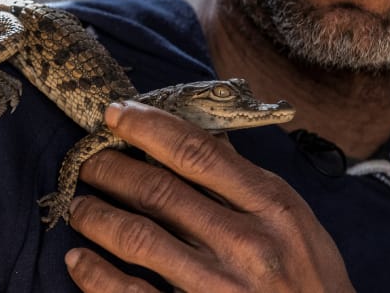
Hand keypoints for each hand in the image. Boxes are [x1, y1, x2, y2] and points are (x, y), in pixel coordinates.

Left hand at [65, 100, 353, 292]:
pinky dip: (96, 275)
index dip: (148, 127)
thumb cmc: (310, 282)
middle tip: (87, 161)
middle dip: (111, 169)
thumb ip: (248, 183)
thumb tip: (200, 139)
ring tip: (79, 207)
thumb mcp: (296, 222)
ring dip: (96, 216)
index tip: (115, 114)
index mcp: (272, 207)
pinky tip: (80, 261)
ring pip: (137, 237)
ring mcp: (219, 287)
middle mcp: (246, 244)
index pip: (198, 151)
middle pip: (159, 190)